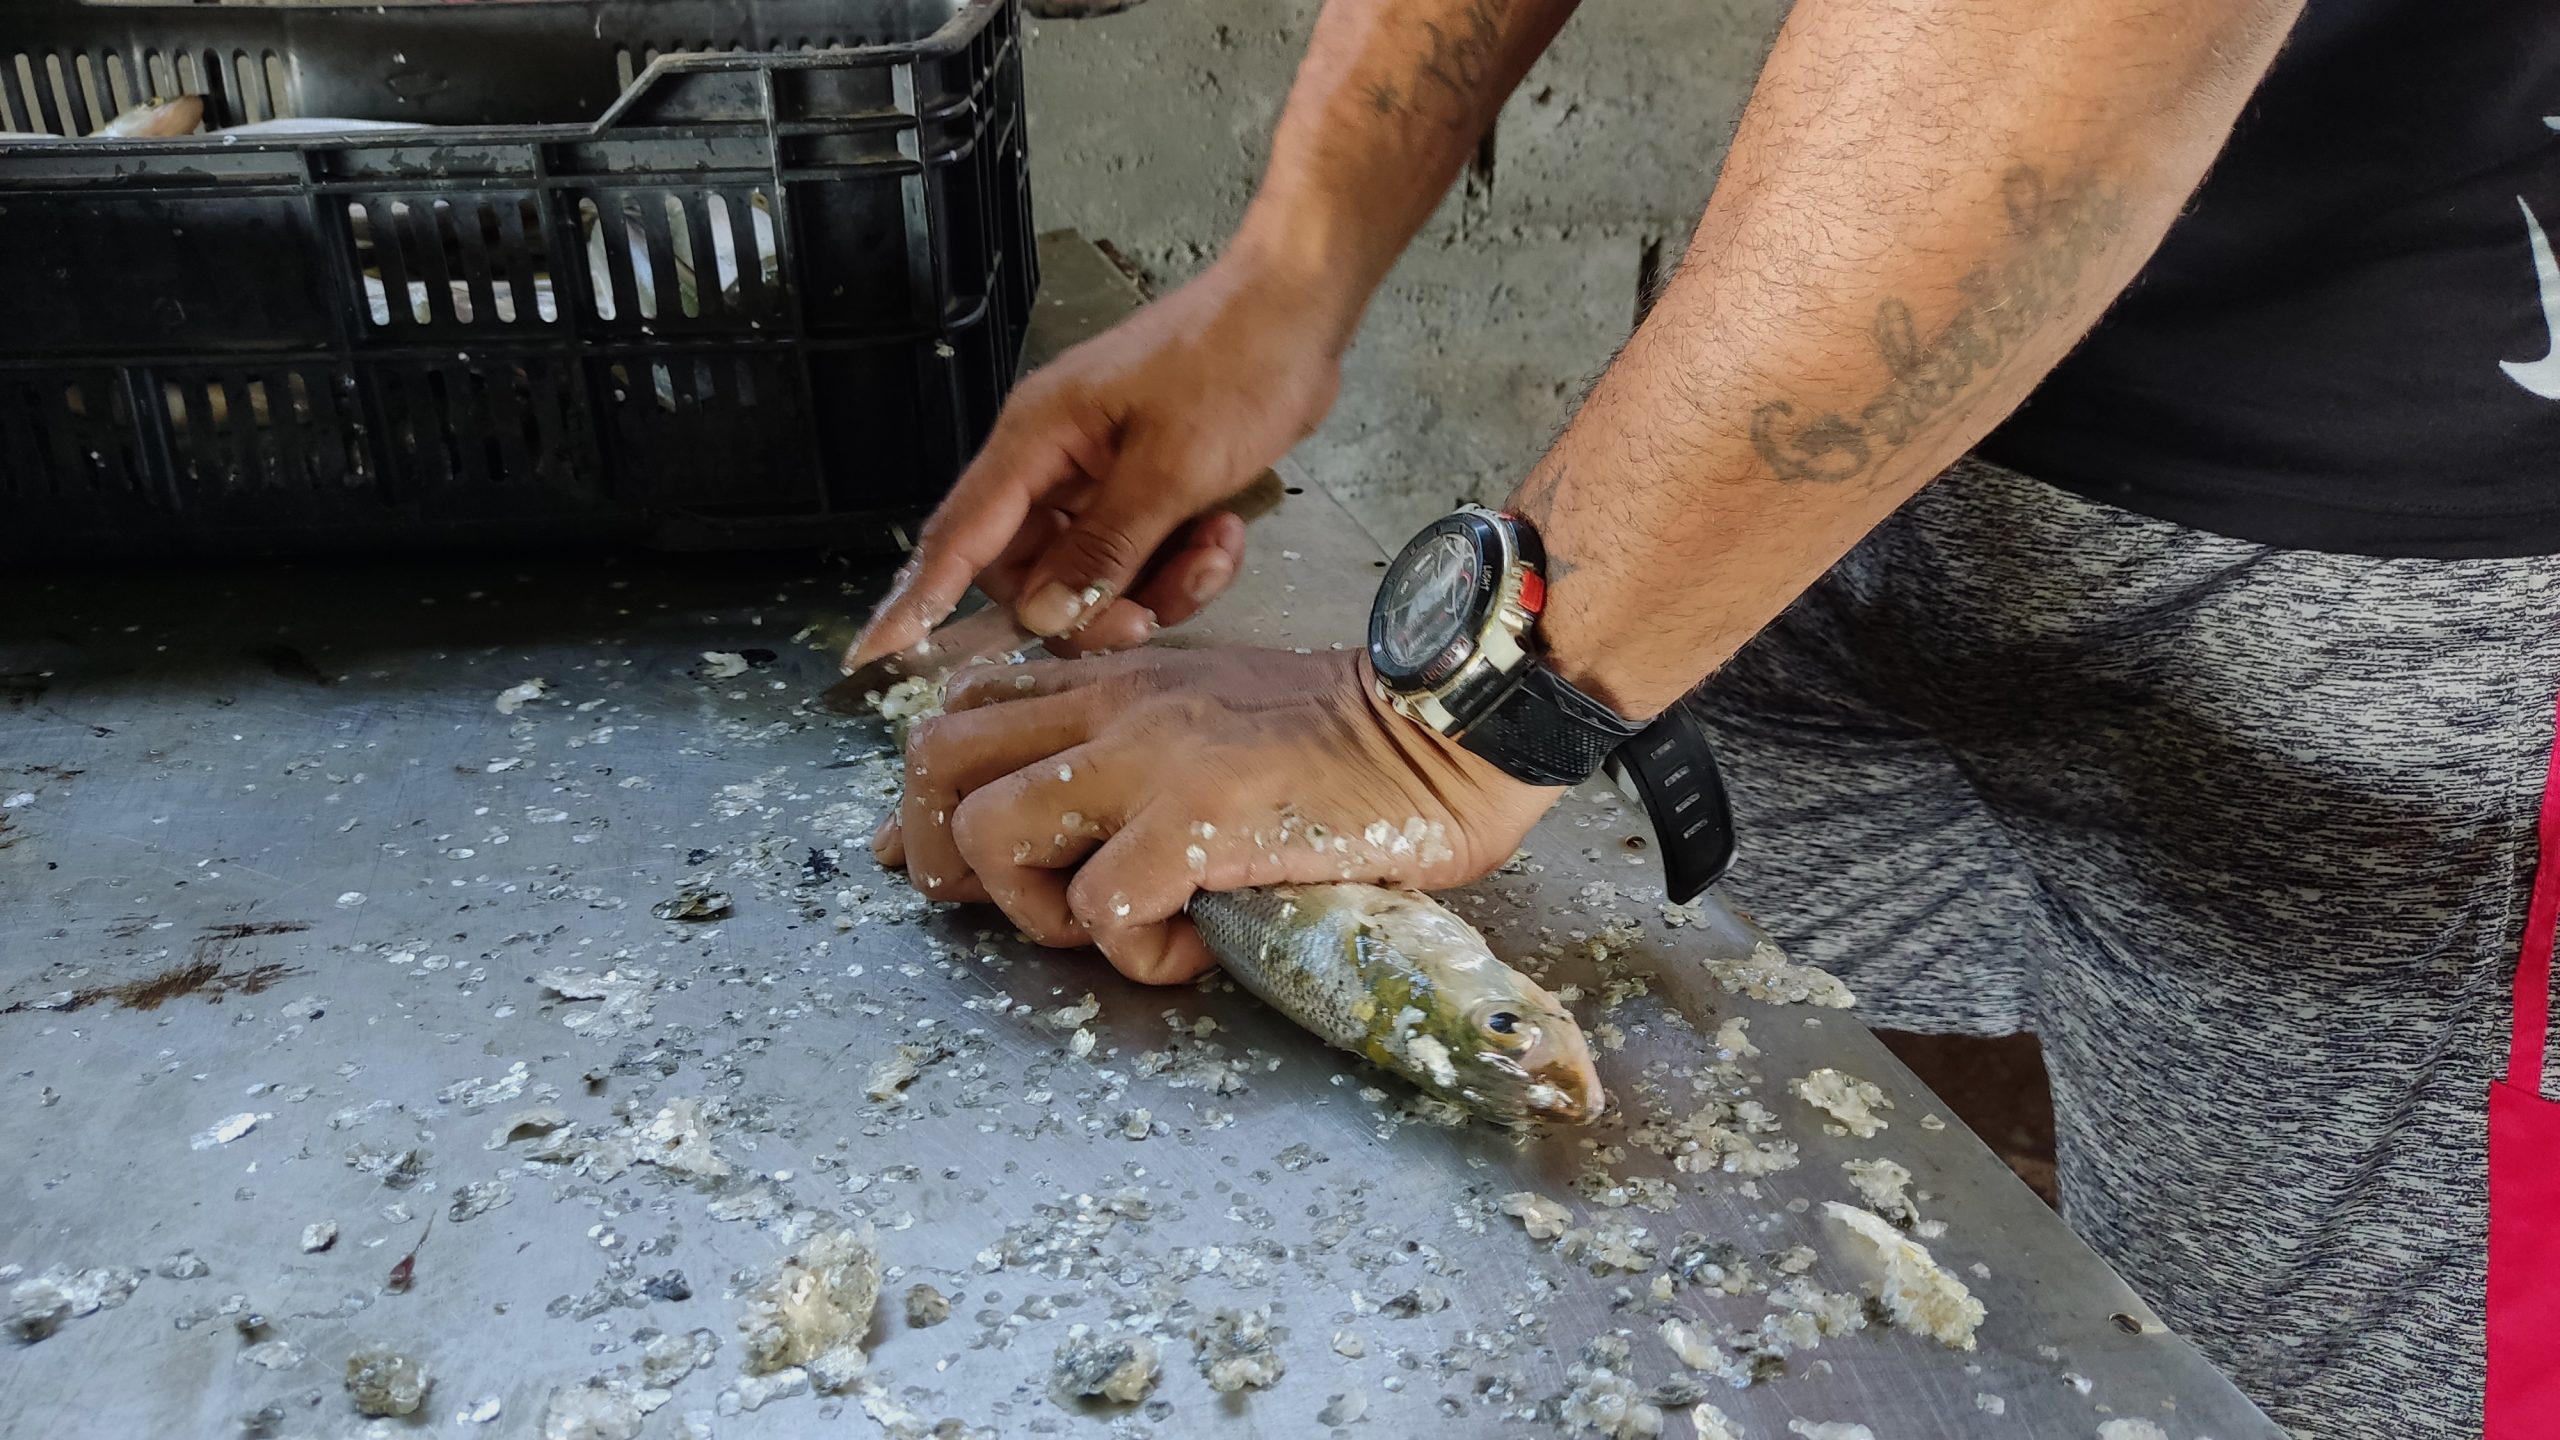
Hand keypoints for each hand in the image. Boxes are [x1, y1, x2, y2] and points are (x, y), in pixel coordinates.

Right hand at [843, 250, 1350, 671]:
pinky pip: (1138, 556)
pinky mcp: (1143, 487)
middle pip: (1029, 574)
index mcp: (1035, 439)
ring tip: (1212, 551)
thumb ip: (1106, 548)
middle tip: (1147, 616)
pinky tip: (1224, 534)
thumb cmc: (1234, 365)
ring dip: (1152, 585)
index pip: (957, 536)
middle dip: (1088, 607)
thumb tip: (1045, 616)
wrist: (1298, 310)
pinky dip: (1180, 563)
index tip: (875, 653)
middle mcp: (1052, 461)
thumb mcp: (1172, 468)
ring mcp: (1098, 475)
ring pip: (1091, 574)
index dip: (915, 599)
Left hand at [871, 648, 1560, 982]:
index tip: (939, 867)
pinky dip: (1138, 954)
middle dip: (937, 856)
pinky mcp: (1200, 822)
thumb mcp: (1218, 714)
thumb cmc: (1353, 739)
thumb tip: (1066, 827)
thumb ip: (1137, 749)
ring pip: (988, 832)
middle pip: (934, 760)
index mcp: (1115, 682)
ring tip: (1115, 926)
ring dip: (1032, 910)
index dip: (926, 800)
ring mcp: (1150, 761)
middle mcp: (1113, 708)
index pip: (962, 712)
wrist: (1448, 725)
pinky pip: (1103, 907)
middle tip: (1014, 910)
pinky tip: (1197, 948)